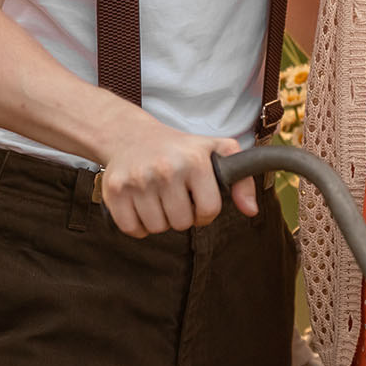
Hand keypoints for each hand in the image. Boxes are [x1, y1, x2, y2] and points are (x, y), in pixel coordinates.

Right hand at [97, 123, 259, 236]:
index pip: (209, 210)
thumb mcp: (216, 151)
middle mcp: (166, 169)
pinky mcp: (115, 191)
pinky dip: (138, 225)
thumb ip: (242, 179)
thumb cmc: (179, 149)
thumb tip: (251, 210)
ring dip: (160, 220)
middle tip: (176, 197)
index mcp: (194, 160)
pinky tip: (141, 204)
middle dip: (182, 215)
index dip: (206, 211)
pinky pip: (132, 230)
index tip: (198, 199)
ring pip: (157, 228)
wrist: (131, 136)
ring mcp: (138, 180)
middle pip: (181, 223)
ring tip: (159, 198)